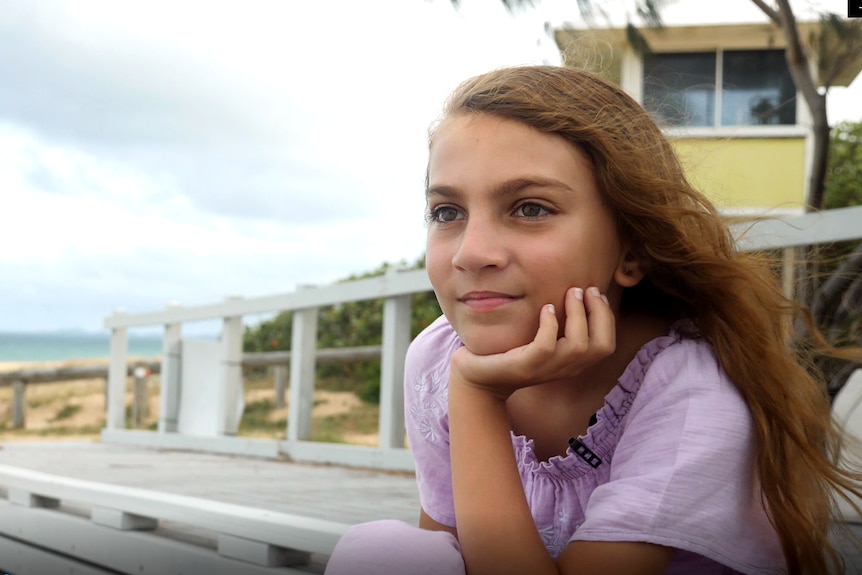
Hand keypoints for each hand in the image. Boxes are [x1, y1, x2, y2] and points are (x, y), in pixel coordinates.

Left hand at [450, 286, 614, 399]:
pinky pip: (546, 346)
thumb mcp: (540, 340)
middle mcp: (563, 369)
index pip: (606, 345)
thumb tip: (575, 292)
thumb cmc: (509, 353)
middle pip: (601, 346)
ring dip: (577, 315)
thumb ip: (558, 326)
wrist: (478, 379)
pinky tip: (545, 308)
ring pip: (578, 346)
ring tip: (570, 293)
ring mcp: (544, 370)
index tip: (595, 292)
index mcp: (572, 363)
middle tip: (585, 289)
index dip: (607, 317)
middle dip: (599, 314)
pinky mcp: (524, 367)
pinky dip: (549, 324)